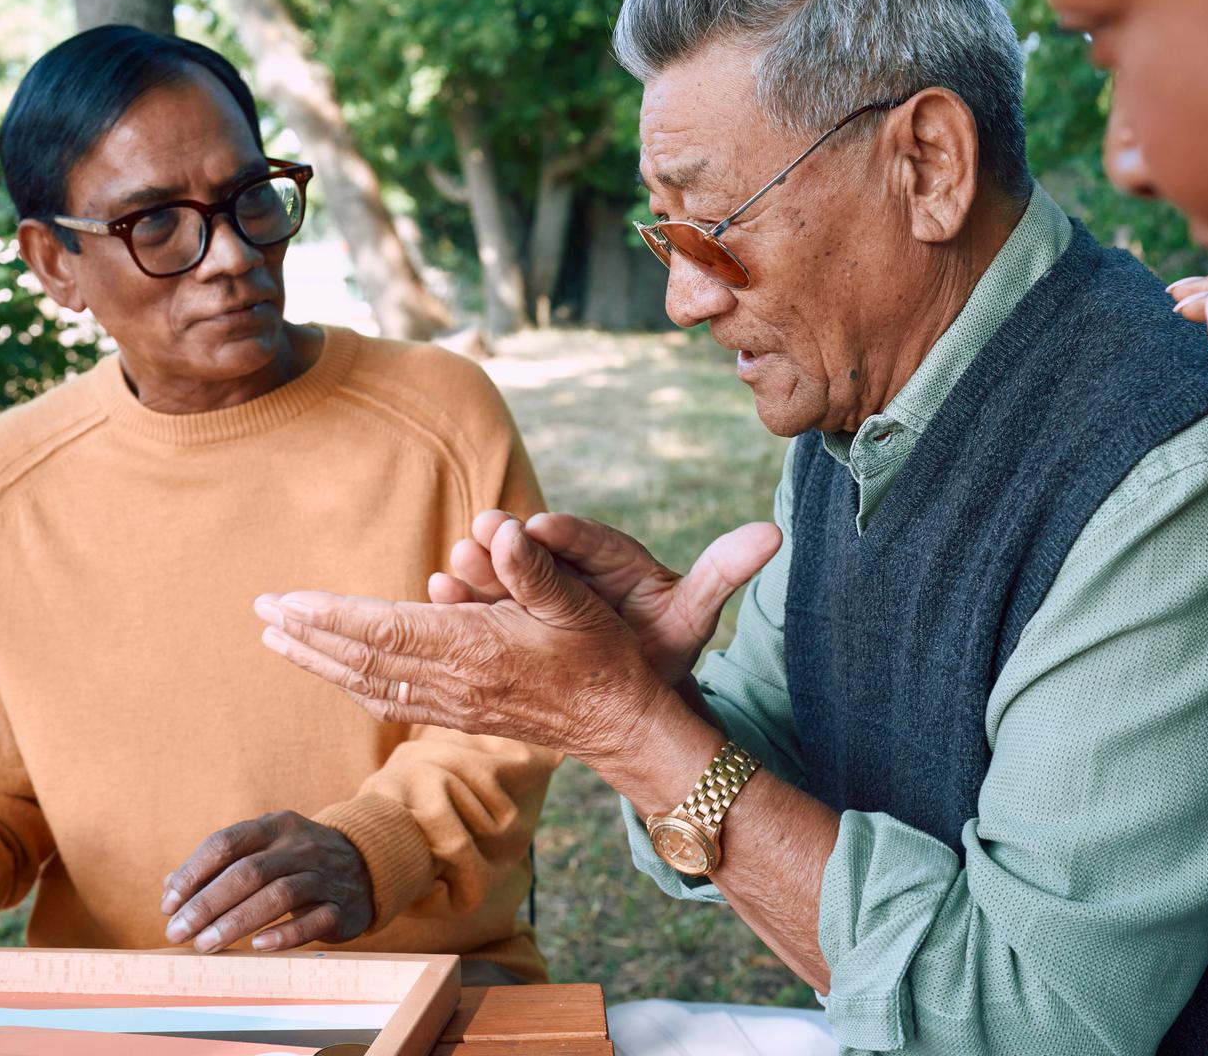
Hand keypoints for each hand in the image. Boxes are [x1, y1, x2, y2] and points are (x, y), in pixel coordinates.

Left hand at [161, 811, 372, 952]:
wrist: (367, 864)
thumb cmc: (296, 861)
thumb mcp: (263, 849)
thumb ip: (218, 866)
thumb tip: (170, 890)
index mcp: (275, 826)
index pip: (226, 843)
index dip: (192, 874)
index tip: (167, 905)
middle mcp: (300, 846)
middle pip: (248, 872)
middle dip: (206, 904)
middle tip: (177, 932)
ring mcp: (324, 875)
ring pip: (278, 895)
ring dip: (236, 922)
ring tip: (205, 945)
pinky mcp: (342, 907)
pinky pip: (314, 920)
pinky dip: (285, 934)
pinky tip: (257, 947)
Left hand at [261, 516, 676, 762]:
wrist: (620, 724)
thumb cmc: (604, 656)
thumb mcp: (577, 603)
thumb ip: (532, 569)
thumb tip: (500, 528)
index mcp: (475, 651)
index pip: (385, 632)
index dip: (331, 616)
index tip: (286, 602)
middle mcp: (454, 684)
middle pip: (362, 660)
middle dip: (307, 636)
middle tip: (260, 613)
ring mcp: (454, 706)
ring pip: (368, 684)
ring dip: (319, 661)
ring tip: (278, 640)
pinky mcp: (460, 717)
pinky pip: (390, 701)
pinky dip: (352, 683)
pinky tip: (334, 672)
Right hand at [429, 510, 782, 685]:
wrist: (630, 681)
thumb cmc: (664, 642)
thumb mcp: (694, 610)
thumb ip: (725, 569)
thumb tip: (774, 534)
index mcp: (614, 554)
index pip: (590, 535)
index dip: (567, 532)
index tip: (545, 527)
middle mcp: (569, 562)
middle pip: (536, 548)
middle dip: (509, 545)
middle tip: (483, 534)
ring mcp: (534, 585)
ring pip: (502, 570)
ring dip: (476, 570)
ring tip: (452, 569)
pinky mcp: (508, 609)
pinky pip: (483, 599)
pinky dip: (460, 599)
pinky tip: (433, 595)